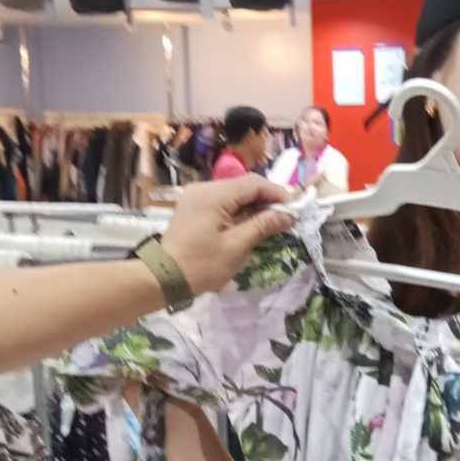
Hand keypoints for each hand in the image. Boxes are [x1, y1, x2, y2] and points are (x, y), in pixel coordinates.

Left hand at [160, 176, 294, 296]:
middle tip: (286, 215)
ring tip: (272, 221)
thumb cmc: (202, 264)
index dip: (277, 193)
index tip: (295, 207)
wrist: (164, 277)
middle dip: (267, 198)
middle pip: (243, 185)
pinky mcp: (194, 207)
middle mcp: (204, 188)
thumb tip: (288, 215)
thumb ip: (262, 226)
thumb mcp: (236, 247)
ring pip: (234, 193)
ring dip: (254, 204)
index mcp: (214, 195)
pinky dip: (240, 209)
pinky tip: (251, 223)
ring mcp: (197, 197)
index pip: (253, 183)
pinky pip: (223, 201)